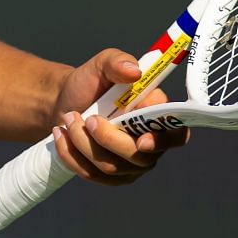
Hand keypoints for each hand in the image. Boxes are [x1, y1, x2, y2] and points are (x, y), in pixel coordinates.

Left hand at [50, 49, 190, 185]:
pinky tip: (62, 135)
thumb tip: (134, 71)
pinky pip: (93, 175)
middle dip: (107, 138)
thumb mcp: (101, 64)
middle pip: (137, 157)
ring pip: (111, 167)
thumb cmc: (90, 83)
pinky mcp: (110, 176)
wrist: (64, 101)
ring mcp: (130, 164)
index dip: (163, 141)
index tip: (141, 140)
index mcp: (158, 116)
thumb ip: (118, 61)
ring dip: (83, 143)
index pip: (176, 135)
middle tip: (88, 118)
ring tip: (69, 119)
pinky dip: (72, 155)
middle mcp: (150, 143)